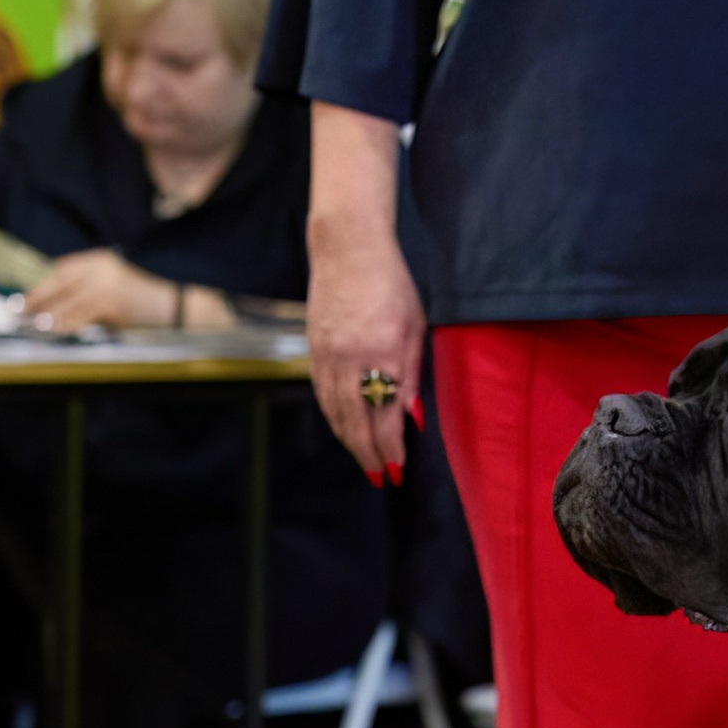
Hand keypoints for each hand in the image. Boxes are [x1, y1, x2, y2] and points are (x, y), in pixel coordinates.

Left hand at [23, 249, 177, 333]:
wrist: (175, 309)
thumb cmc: (140, 306)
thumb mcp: (109, 293)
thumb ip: (81, 294)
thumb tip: (43, 306)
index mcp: (98, 261)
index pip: (59, 269)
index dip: (35, 281)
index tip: (16, 294)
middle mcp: (100, 267)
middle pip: (58, 281)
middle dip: (34, 297)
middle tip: (14, 310)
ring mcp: (107, 282)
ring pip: (66, 300)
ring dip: (45, 314)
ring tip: (29, 324)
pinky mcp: (112, 300)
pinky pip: (80, 315)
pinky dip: (64, 324)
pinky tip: (52, 330)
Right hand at [307, 219, 424, 484]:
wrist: (347, 251)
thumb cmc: (392, 285)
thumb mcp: (415, 327)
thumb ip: (412, 373)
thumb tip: (411, 416)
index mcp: (380, 354)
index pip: (383, 415)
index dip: (389, 446)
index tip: (397, 468)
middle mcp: (348, 360)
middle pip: (354, 421)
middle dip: (367, 454)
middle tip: (379, 477)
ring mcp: (325, 356)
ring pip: (334, 411)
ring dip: (348, 440)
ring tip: (364, 459)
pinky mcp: (312, 349)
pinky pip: (322, 393)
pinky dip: (333, 416)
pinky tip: (343, 427)